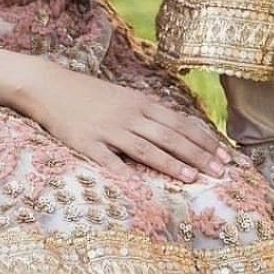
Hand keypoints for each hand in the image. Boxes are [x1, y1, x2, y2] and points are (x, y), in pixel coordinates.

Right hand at [0, 50, 231, 182]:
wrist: (48, 85)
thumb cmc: (88, 94)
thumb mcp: (122, 97)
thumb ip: (147, 113)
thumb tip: (177, 128)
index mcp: (139, 102)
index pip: (178, 123)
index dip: (203, 140)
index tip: (224, 155)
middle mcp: (128, 115)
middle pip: (169, 136)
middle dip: (198, 154)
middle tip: (221, 172)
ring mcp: (107, 129)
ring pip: (146, 148)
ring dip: (172, 163)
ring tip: (194, 178)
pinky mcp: (86, 143)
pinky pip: (109, 161)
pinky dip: (125, 173)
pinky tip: (140, 188)